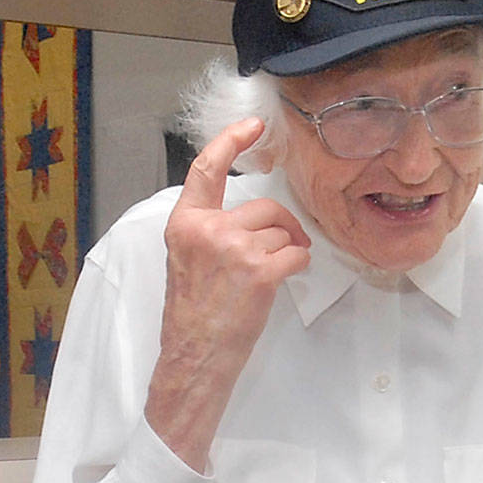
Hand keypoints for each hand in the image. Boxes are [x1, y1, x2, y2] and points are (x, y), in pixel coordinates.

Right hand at [145, 117, 310, 469]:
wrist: (194, 357)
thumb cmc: (192, 318)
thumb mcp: (187, 264)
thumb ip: (209, 233)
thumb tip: (251, 218)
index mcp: (185, 226)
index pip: (207, 170)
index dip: (231, 141)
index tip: (253, 125)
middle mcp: (208, 231)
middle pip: (263, 208)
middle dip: (280, 227)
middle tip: (282, 248)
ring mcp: (234, 250)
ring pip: (282, 232)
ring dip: (288, 250)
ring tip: (274, 274)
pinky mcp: (260, 271)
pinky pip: (295, 254)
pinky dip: (298, 265)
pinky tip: (285, 280)